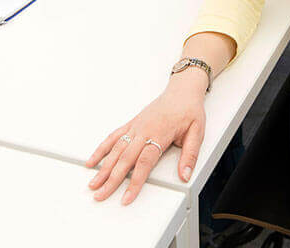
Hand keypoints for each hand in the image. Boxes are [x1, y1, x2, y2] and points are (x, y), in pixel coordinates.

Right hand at [86, 74, 206, 204]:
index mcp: (159, 134)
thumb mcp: (197, 132)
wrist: (182, 91)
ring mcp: (135, 127)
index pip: (144, 163)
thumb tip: (184, 174)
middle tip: (100, 195)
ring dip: (103, 168)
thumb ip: (190, 155)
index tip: (127, 197)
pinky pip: (113, 138)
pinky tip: (92, 161)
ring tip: (93, 184)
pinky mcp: (131, 124)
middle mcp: (143, 131)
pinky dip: (101, 150)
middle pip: (124, 160)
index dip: (134, 182)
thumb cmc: (189, 110)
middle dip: (111, 180)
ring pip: (115, 150)